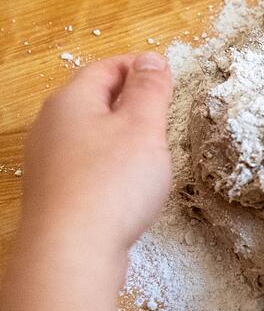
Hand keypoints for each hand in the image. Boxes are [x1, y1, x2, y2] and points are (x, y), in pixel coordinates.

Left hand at [22, 52, 172, 253]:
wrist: (72, 252)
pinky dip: (110, 161)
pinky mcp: (54, 192)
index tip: (168, 75)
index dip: (139, 67)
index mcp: (70, 101)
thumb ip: (150, 89)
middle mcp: (51, 126)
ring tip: (152, 146)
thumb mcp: (143, 126)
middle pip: (94, 99)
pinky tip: (128, 182)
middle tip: (165, 109)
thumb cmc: (111, 183)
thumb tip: (151, 59)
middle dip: (130, 99)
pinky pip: (86, 163)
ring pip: (90, 132)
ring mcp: (48, 161)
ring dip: (121, 132)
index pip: (106, 67)